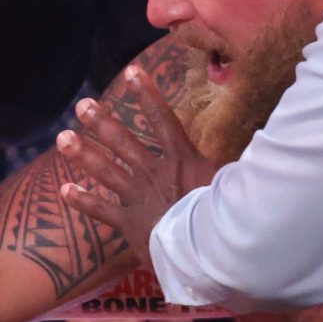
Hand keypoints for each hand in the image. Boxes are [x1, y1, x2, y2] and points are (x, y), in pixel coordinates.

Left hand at [56, 66, 218, 261]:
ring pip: (106, 170)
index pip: (163, 119)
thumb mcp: (234, 181)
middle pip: (123, 142)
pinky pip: (101, 210)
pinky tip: (65, 190)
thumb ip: (232, 162)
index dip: (147, 94)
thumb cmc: (228, 216)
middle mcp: (156, 173)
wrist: (209, 249)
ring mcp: (139, 197)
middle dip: (101, 122)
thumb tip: (258, 142)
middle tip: (82, 106)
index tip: (131, 72)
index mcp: (182, 159)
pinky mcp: (130, 222)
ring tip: (64, 138)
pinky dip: (83, 201)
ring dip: (84, 153)